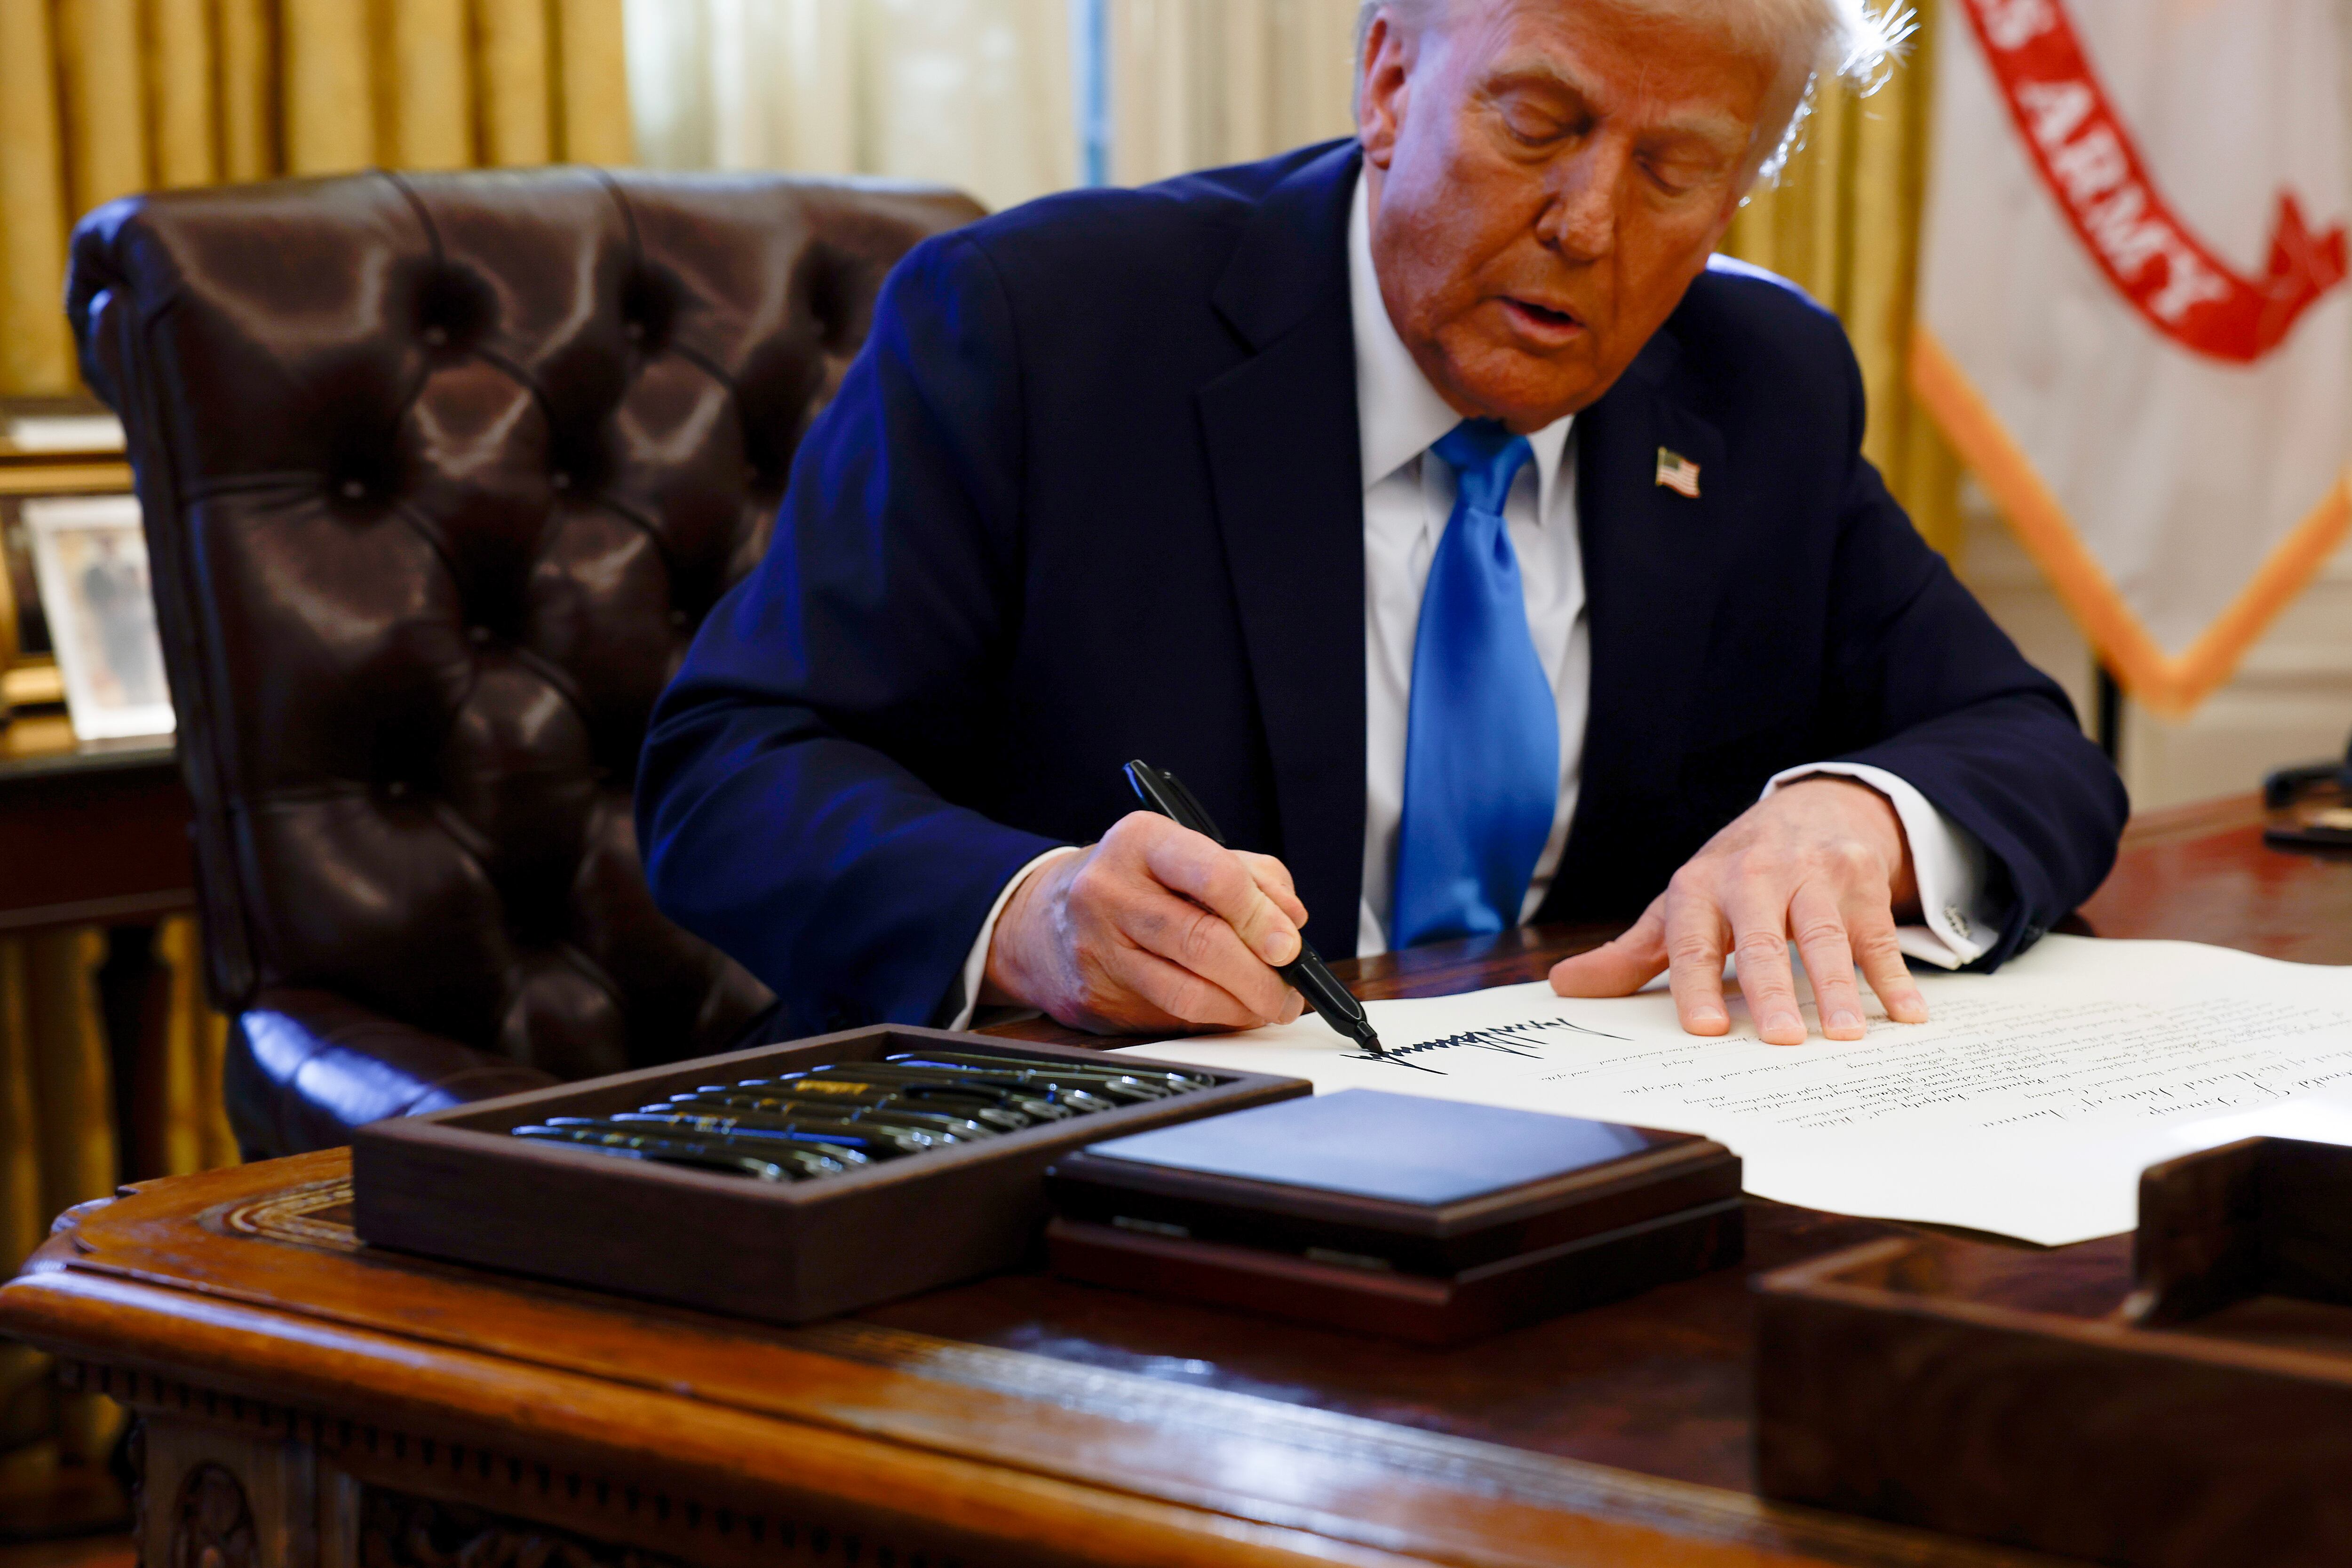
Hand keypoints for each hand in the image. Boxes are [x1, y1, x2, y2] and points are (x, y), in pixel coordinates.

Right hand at [981, 812, 1308, 1033]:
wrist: (1041, 919)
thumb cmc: (1133, 881)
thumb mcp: (1184, 853)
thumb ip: (1249, 875)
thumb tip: (1291, 920)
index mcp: (1140, 841)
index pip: (1213, 875)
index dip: (1262, 916)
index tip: (1290, 945)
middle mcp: (1109, 891)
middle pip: (1202, 942)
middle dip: (1261, 976)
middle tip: (1291, 991)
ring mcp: (1096, 948)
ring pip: (1186, 993)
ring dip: (1243, 1008)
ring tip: (1270, 1006)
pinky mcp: (1095, 997)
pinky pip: (1169, 1017)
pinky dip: (1212, 1019)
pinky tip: (1230, 1011)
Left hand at [1548, 778, 1928, 1043]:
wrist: (1809, 809)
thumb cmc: (1732, 875)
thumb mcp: (1679, 907)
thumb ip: (1630, 954)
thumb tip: (1565, 987)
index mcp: (1700, 889)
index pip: (1693, 943)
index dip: (1696, 985)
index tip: (1707, 1029)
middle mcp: (1754, 877)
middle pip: (1763, 938)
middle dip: (1772, 987)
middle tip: (1782, 1038)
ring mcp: (1812, 875)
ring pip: (1824, 934)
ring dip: (1839, 985)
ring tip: (1846, 1034)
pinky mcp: (1860, 880)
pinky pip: (1878, 933)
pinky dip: (1894, 975)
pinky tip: (1906, 1014)